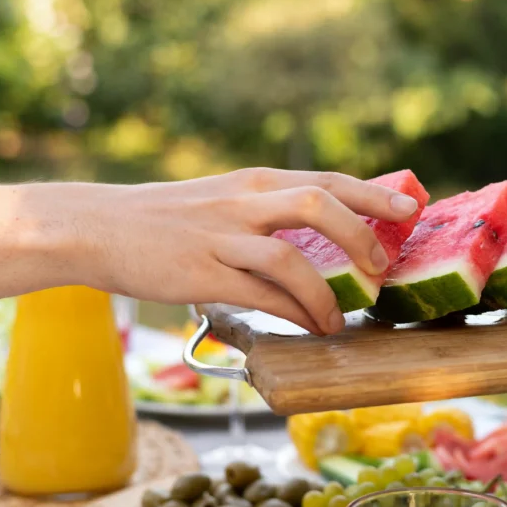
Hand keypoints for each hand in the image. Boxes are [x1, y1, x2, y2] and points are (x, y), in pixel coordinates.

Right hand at [64, 168, 419, 334]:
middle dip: (360, 233)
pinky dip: (294, 313)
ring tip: (340, 317)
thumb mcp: (222, 199)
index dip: (373, 194)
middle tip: (381, 266)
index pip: (326, 179)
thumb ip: (268, 211)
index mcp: (253, 182)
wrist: (95, 226)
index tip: (411, 208)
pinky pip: (261, 296)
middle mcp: (243, 203)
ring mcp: (220, 238)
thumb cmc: (165, 218)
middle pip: (317, 203)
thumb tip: (324, 233)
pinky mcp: (200, 275)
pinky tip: (311, 327)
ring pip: (291, 257)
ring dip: (327, 292)